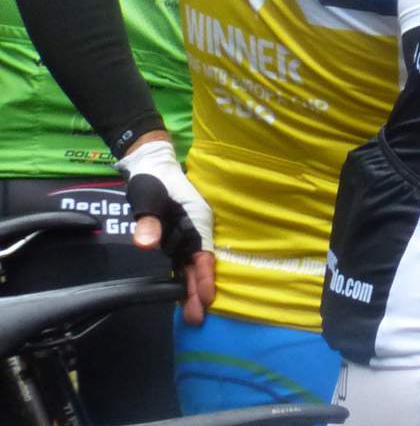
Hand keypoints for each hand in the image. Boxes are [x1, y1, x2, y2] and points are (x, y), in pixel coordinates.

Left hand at [119, 136, 217, 322]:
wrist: (149, 166)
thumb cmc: (152, 180)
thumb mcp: (147, 197)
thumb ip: (149, 221)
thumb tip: (147, 245)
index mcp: (196, 219)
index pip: (203, 254)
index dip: (204, 277)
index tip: (206, 298)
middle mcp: (196, 229)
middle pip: (199, 264)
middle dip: (199, 291)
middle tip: (198, 318)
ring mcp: (187, 235)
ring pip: (191, 266)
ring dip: (191, 289)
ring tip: (192, 314)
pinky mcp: (176, 238)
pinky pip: (181, 262)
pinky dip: (182, 279)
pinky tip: (181, 295)